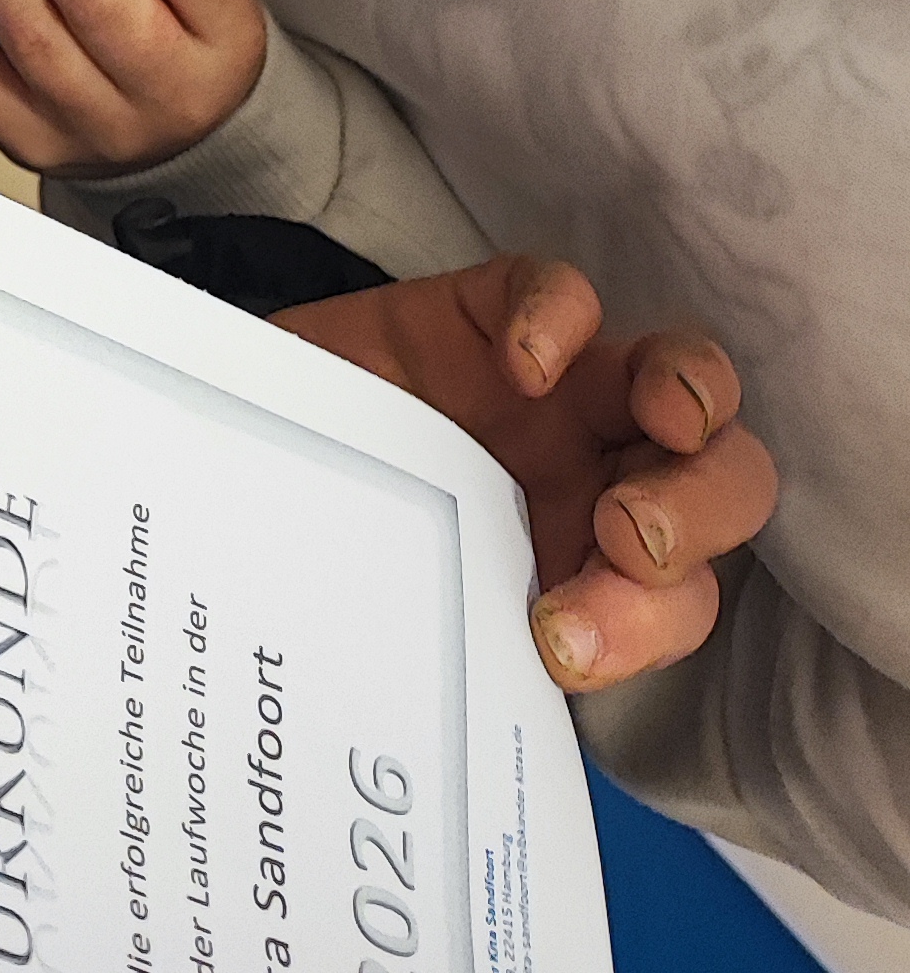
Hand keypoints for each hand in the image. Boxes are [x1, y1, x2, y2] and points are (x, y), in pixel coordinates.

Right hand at [283, 258, 778, 693]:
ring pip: (683, 379)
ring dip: (695, 405)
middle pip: (722, 487)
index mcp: (594, 571)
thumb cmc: (338, 547)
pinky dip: (560, 319)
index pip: (678, 601)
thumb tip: (491, 681)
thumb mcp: (413, 613)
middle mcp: (597, 476)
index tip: (559, 644)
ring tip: (661, 427)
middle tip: (625, 540)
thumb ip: (466, 647)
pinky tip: (522, 364)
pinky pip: (557, 291)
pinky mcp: (493, 308)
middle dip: (700, 515)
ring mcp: (559, 388)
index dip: (647, 626)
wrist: (248, 457)